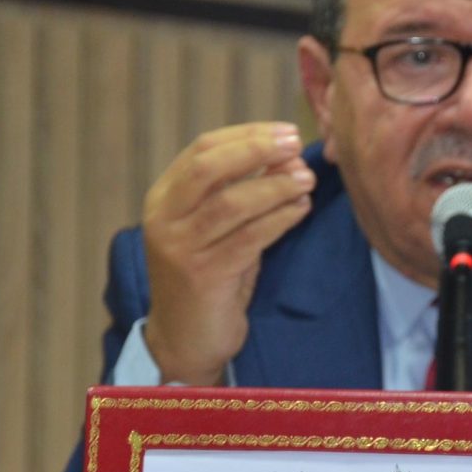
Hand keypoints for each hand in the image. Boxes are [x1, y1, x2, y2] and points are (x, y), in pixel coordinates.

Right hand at [141, 122, 315, 384]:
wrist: (186, 340)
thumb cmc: (210, 278)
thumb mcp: (216, 228)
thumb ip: (239, 193)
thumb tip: (286, 156)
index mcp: (163, 199)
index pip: (202, 150)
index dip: (246, 135)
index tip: (285, 131)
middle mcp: (164, 219)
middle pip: (210, 168)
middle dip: (257, 150)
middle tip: (295, 145)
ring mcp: (180, 247)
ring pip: (231, 202)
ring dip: (275, 186)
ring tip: (307, 180)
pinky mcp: (203, 275)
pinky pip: (248, 238)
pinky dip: (279, 219)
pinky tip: (299, 210)